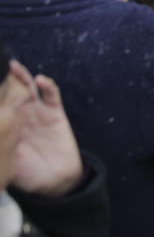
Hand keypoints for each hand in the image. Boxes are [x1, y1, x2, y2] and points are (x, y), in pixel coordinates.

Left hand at [10, 64, 83, 197]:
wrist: (54, 180)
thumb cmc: (26, 174)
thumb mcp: (4, 162)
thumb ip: (1, 145)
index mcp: (5, 126)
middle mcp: (19, 115)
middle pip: (9, 92)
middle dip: (2, 80)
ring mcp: (37, 112)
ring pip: (27, 89)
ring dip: (21, 76)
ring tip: (13, 66)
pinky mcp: (55, 112)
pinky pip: (52, 95)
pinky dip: (47, 86)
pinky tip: (40, 80)